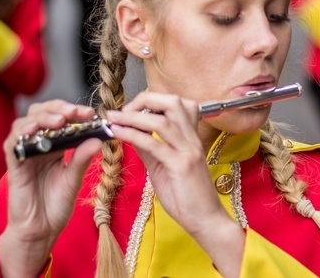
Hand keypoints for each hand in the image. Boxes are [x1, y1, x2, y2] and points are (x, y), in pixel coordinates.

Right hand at [0, 100, 102, 277]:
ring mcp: (25, 153)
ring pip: (25, 123)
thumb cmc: (56, 206)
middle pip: (42, 113)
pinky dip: (21, 133)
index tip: (90, 113)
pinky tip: (33, 130)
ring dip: (42, 117)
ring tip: (59, 120)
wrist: (41, 231)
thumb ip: (82, 159)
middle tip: (74, 112)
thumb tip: (98, 139)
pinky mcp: (14, 164)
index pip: (62, 119)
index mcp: (56, 145)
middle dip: (58, 108)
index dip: (74, 112)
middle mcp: (39, 145)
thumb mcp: (74, 179)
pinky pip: (12, 143)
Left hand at [107, 93, 244, 275]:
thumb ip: (150, 149)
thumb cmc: (186, 197)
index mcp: (190, 137)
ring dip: (133, 115)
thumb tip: (132, 134)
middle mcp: (191, 138)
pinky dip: (132, 134)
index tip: (131, 110)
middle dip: (145, 100)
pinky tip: (117, 132)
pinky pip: (154, 143)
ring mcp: (188, 150)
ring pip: (162, 119)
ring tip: (114, 118)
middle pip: (172, 102)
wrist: (205, 220)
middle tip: (123, 110)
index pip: (176, 104)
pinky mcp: (180, 165)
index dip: (152, 101)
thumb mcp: (163, 167)